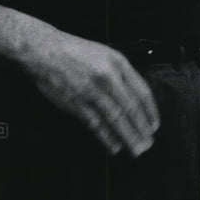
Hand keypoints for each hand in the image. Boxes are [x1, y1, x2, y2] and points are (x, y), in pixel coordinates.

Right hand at [20, 26, 159, 157]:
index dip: (150, 111)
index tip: (154, 126)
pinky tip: (114, 146)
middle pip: (131, 108)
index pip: (142, 91)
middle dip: (142, 129)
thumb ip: (121, 73)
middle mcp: (108, 76)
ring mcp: (92, 90)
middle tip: (148, 144)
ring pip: (116, 118)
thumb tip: (135, 97)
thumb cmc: (75, 51)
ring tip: (136, 149)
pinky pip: (96, 123)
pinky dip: (107, 137)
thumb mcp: (105, 54)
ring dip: (128, 136)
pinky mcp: (76, 102)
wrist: (44, 50)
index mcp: (119, 63)